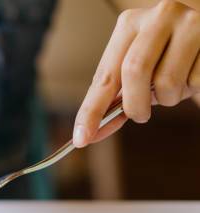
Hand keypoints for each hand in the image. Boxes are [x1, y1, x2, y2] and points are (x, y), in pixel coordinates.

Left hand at [74, 0, 199, 147]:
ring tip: (173, 87)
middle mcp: (158, 17)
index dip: (91, 110)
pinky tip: (192, 75)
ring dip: (168, 98)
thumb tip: (89, 134)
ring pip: (168, 81)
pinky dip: (192, 89)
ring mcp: (189, 24)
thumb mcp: (138, 68)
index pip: (104, 76)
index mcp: (129, 24)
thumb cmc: (166, 55)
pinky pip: (196, 82)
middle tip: (140, 115)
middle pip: (134, 71)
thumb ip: (116, 98)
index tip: (81, 138)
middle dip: (134, 105)